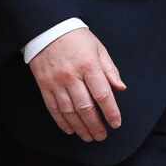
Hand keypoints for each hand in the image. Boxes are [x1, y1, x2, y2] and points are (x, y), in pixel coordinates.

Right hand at [27, 27, 126, 141]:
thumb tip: (121, 89)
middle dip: (96, 125)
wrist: (48, 29)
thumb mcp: (99, 49)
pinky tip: (70, 129)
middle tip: (102, 136)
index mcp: (89, 65)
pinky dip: (62, 122)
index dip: (110, 112)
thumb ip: (110, 70)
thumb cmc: (77, 38)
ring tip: (88, 136)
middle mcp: (72, 76)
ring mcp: (56, 82)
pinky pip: (53, 108)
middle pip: (85, 107)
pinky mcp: (44, 86)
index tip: (116, 123)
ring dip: (80, 127)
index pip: (102, 94)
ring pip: (69, 111)